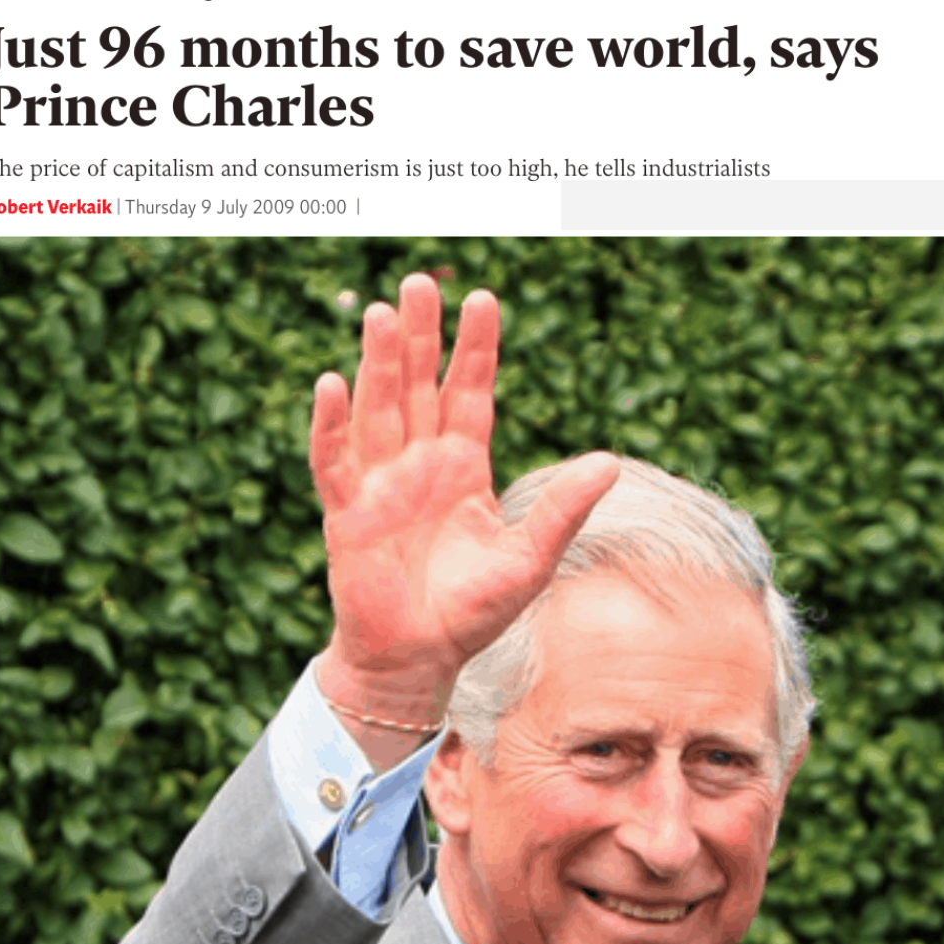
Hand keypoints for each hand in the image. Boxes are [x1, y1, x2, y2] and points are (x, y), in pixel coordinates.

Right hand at [309, 274, 618, 756]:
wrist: (418, 660)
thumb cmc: (472, 614)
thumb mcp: (528, 560)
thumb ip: (563, 510)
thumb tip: (611, 462)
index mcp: (463, 469)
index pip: (470, 394)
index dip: (475, 349)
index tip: (483, 299)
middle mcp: (419, 465)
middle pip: (419, 387)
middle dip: (420, 338)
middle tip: (421, 284)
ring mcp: (380, 485)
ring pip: (379, 410)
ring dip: (379, 364)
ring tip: (383, 312)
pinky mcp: (347, 513)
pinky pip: (335, 461)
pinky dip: (331, 424)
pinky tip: (334, 383)